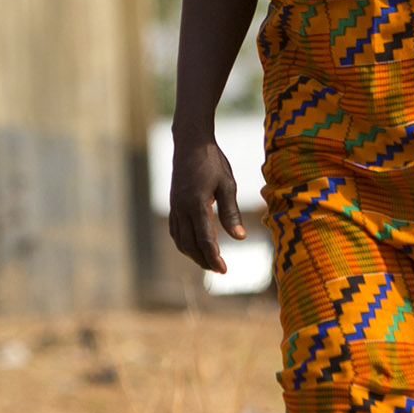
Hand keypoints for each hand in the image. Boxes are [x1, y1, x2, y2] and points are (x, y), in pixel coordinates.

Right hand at [167, 138, 244, 274]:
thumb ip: (231, 212)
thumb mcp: (227, 185)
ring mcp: (174, 207)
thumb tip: (240, 238)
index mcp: (196, 204)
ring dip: (193, 254)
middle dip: (204, 261)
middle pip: (190, 245)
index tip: (224, 270)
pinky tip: (195, 246)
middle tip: (219, 270)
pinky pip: (175, 231)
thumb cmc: (212, 162)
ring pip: (180, 240)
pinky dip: (184, 243)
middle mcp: (181, 208)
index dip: (213, 258)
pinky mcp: (173, 204)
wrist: (190, 143)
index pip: (204, 239)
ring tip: (208, 261)